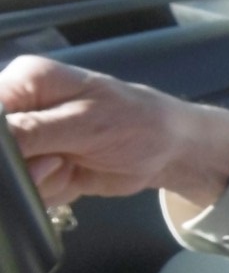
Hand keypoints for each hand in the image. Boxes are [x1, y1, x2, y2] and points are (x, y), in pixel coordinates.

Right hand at [0, 56, 228, 206]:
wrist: (168, 151)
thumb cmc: (135, 123)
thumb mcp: (84, 124)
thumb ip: (33, 131)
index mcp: (27, 80)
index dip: (2, 144)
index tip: (33, 153)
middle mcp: (21, 108)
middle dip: (25, 166)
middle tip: (59, 161)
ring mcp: (29, 141)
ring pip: (11, 176)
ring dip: (41, 181)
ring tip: (72, 164)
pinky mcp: (38, 168)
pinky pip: (27, 191)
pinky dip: (51, 192)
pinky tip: (74, 175)